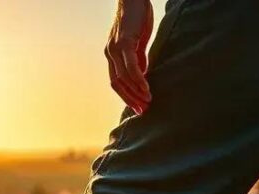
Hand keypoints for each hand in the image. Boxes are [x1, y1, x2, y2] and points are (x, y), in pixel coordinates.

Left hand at [106, 0, 153, 114]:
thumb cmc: (138, 18)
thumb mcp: (138, 43)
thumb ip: (138, 59)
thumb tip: (143, 75)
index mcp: (112, 55)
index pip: (116, 82)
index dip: (126, 96)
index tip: (138, 108)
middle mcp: (110, 53)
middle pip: (117, 84)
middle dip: (130, 99)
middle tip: (143, 110)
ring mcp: (114, 49)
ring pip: (123, 78)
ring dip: (136, 92)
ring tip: (148, 101)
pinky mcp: (123, 43)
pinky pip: (130, 67)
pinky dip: (138, 79)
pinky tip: (146, 88)